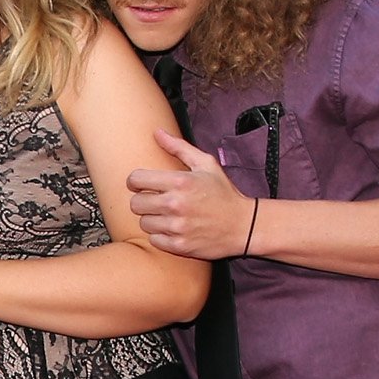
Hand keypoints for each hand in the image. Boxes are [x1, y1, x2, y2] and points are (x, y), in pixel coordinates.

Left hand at [126, 132, 255, 260]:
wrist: (243, 225)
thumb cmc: (223, 193)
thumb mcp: (206, 164)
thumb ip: (179, 148)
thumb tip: (157, 132)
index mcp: (180, 182)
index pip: (137, 180)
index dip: (135, 181)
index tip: (140, 184)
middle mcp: (176, 204)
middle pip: (136, 204)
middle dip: (143, 201)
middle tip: (155, 201)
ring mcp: (177, 227)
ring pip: (143, 223)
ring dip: (152, 219)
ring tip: (167, 215)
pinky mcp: (179, 245)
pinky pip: (154, 240)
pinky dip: (160, 235)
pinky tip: (173, 228)